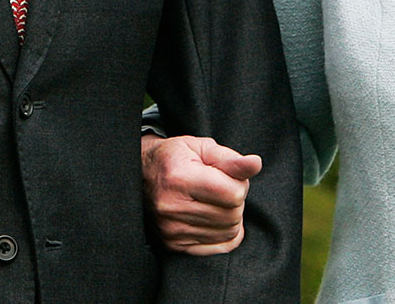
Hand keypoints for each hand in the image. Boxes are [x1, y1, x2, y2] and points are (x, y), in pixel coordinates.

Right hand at [139, 133, 262, 254]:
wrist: (139, 176)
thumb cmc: (173, 158)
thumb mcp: (200, 147)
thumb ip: (230, 159)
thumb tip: (256, 164)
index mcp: (180, 178)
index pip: (234, 193)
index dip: (239, 182)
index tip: (227, 175)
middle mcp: (173, 207)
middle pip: (233, 214)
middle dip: (235, 199)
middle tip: (220, 187)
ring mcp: (172, 230)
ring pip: (228, 232)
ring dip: (230, 216)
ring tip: (214, 200)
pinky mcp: (174, 245)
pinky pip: (218, 248)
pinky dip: (224, 233)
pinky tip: (215, 218)